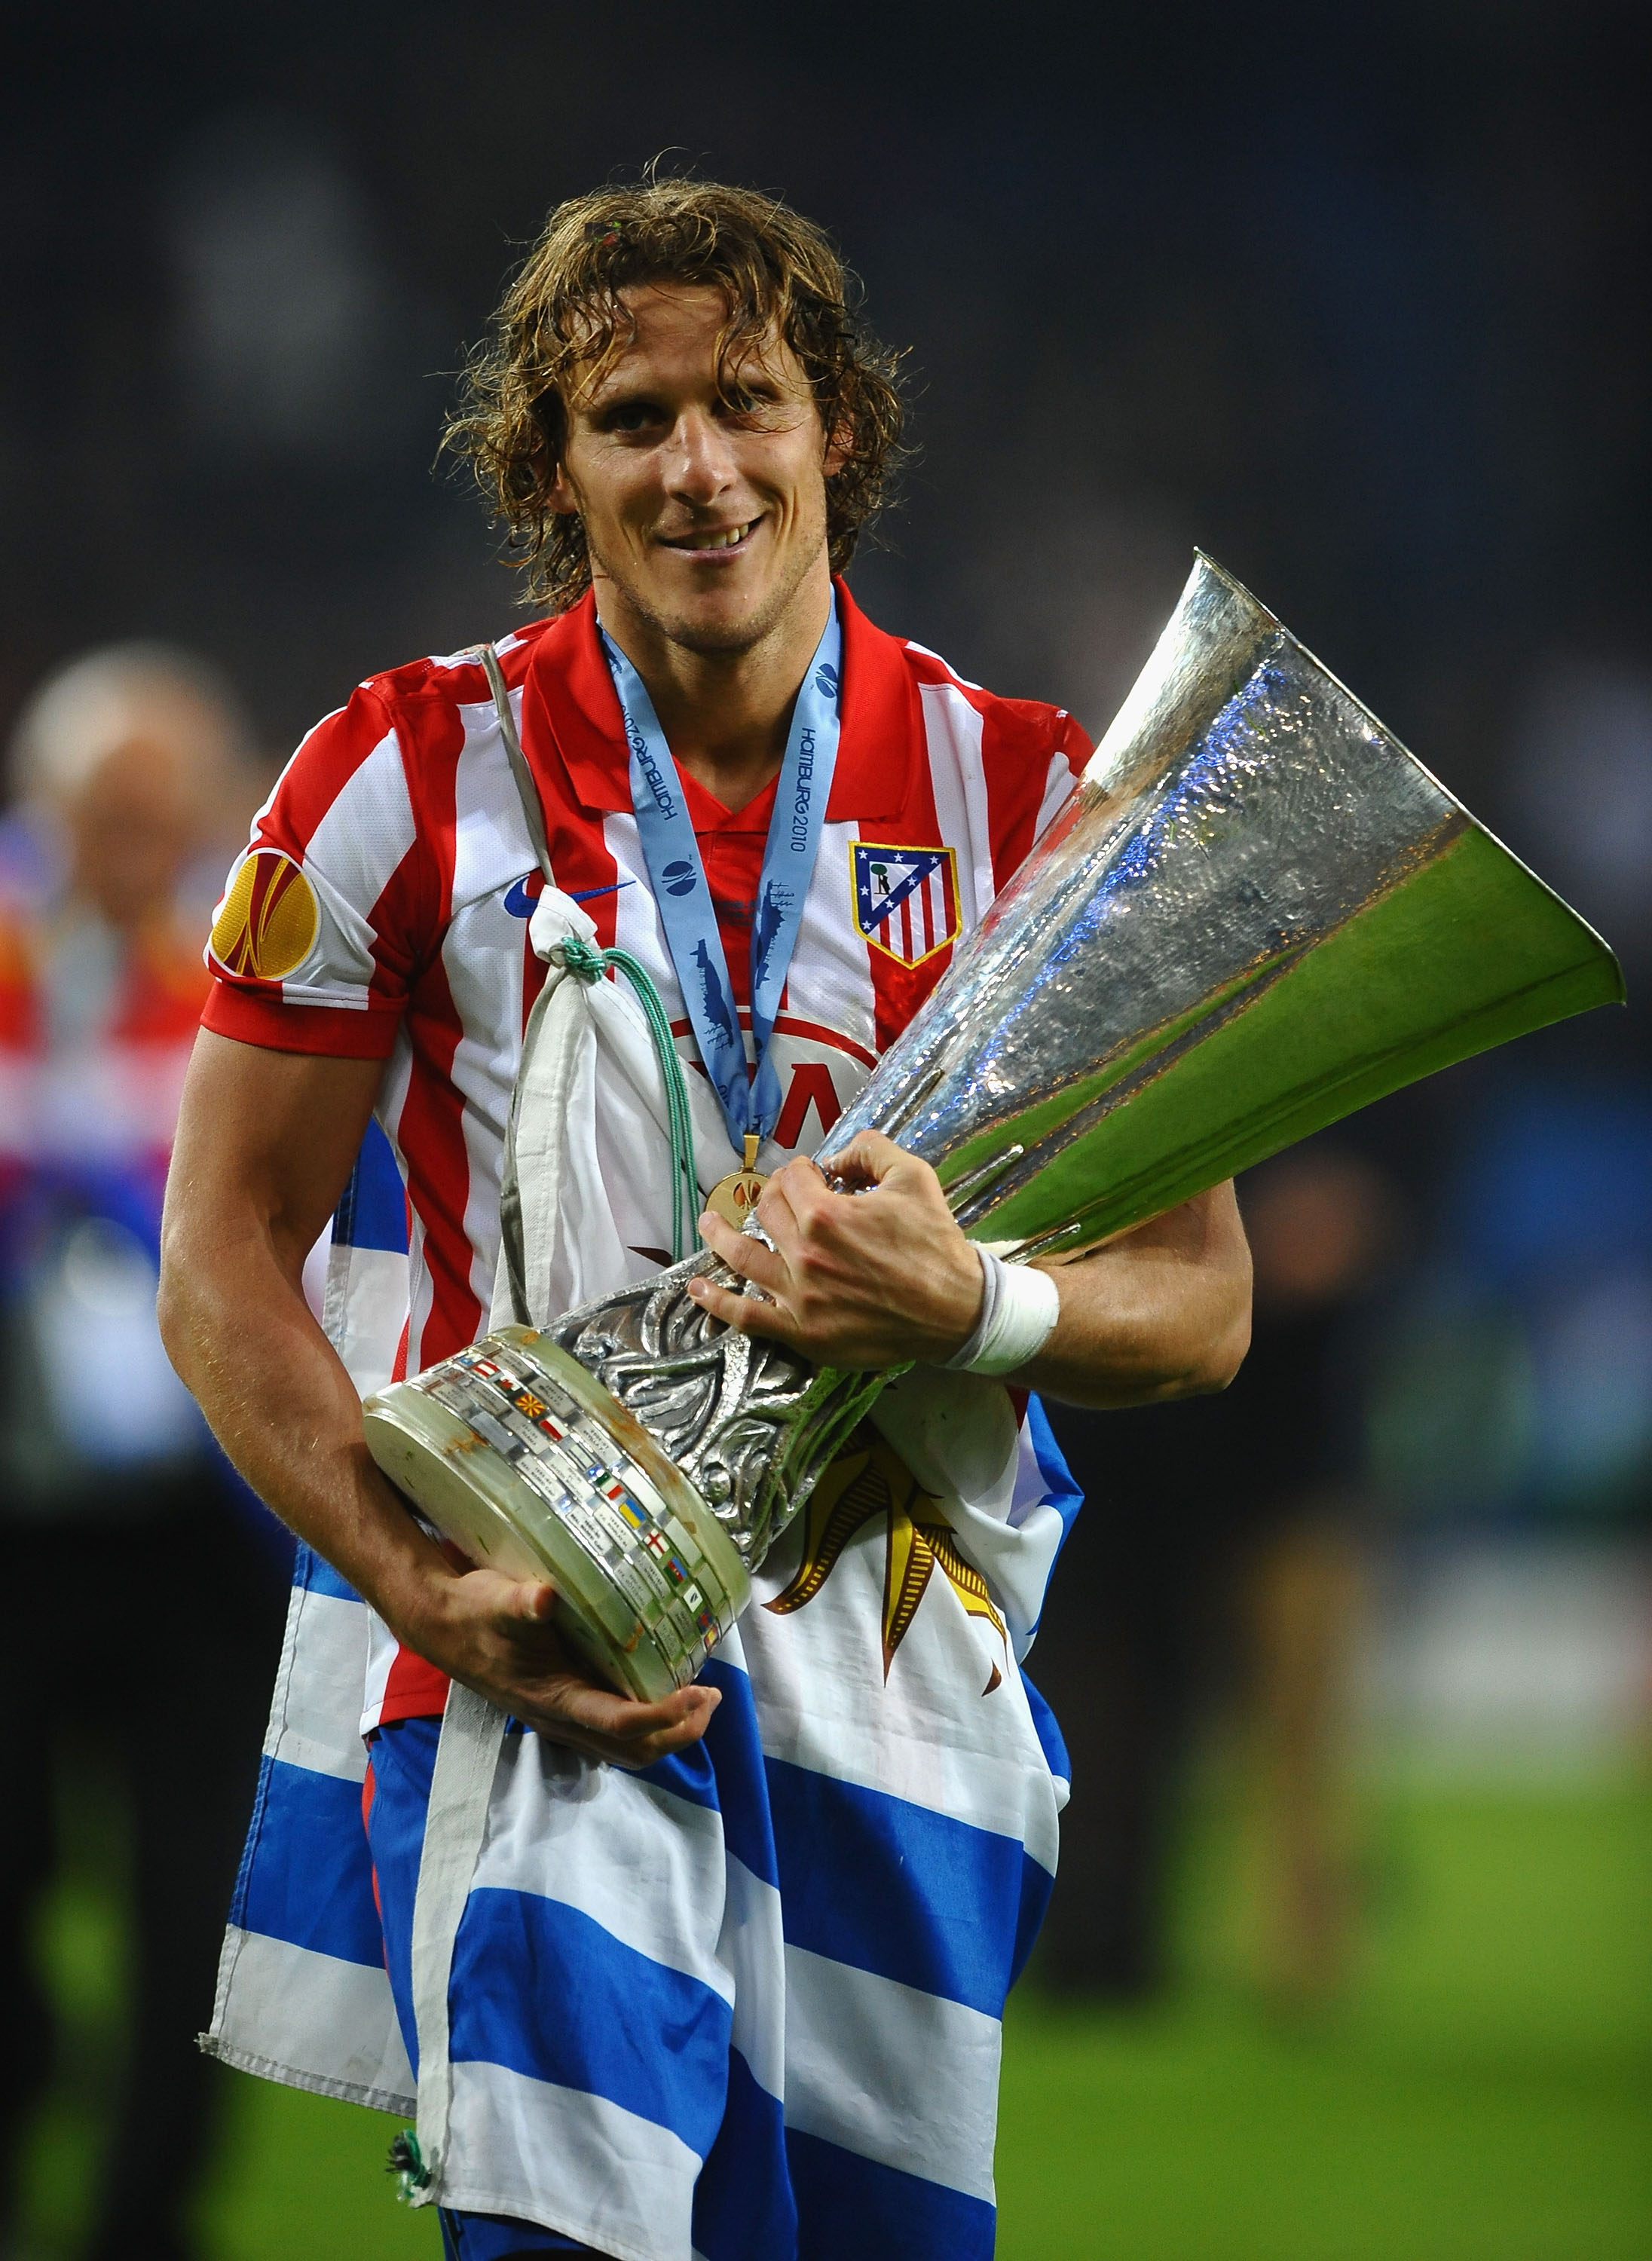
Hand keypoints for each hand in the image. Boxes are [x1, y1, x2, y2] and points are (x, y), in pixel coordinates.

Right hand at [402, 1561, 719, 1767]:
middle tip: (712, 1697)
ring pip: (626, 1748)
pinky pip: (614, 1731)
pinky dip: (649, 1721)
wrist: (442, 1625)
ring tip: (699, 1699)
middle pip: (634, 1750)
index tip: (700, 1691)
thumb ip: (520, 1602)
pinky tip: (662, 1686)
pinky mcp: (563, 1705)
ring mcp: (562, 1717)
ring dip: (669, 1732)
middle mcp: (561, 1719)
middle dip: (680, 1731)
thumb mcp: (498, 1600)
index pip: (620, 1723)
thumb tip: (543, 1597)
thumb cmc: (475, 1612)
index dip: (665, 1715)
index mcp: (554, 1699)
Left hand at [689, 1128, 985, 1367]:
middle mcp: (804, 1254)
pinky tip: (698, 1289)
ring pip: (742, 1258)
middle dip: (773, 1196)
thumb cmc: (935, 1243)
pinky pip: (746, 1317)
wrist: (956, 1310)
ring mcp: (798, 1296)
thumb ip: (870, 1150)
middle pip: (766, 1211)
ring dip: (718, 1236)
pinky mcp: (800, 1332)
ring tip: (708, 1223)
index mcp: (827, 1214)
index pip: (792, 1178)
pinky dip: (718, 1302)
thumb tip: (836, 1156)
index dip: (803, 1171)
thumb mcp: (913, 1177)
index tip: (815, 1176)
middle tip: (781, 1198)